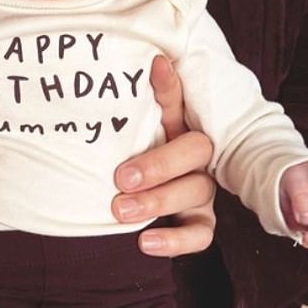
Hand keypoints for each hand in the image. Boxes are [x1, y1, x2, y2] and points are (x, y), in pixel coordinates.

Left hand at [112, 55, 215, 257]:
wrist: (127, 206)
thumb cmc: (122, 165)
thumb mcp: (118, 139)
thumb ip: (113, 116)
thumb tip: (107, 72)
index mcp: (176, 128)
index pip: (176, 102)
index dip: (169, 86)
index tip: (155, 65)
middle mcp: (194, 157)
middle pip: (194, 150)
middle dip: (158, 164)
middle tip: (121, 177)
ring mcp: (200, 189)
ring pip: (196, 190)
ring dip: (158, 200)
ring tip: (120, 210)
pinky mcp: (200, 223)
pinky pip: (200, 234)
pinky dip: (175, 241)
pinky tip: (146, 242)